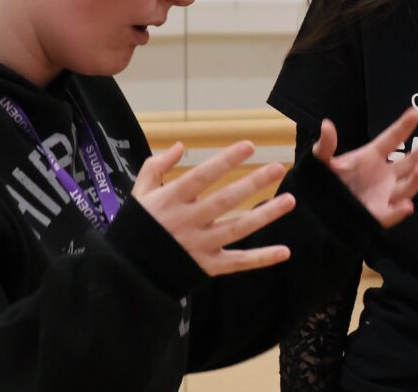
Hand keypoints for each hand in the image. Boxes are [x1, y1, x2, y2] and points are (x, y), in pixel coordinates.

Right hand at [132, 141, 294, 275]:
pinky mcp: (207, 267)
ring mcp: (198, 246)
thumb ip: (157, 166)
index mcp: (170, 200)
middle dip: (252, 184)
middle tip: (278, 168)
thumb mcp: (139, 193)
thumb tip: (180, 146)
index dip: (225, 161)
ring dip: (265, 215)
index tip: (249, 145)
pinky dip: (261, 259)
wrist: (128, 271)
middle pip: (224, 201)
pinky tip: (284, 252)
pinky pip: (237, 263)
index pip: (202, 177)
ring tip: (290, 200)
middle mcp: (187, 222)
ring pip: (237, 229)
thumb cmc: (136, 226)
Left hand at [312, 108, 417, 227]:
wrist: (317, 209)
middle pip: (411, 160)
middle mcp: (384, 174)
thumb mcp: (321, 161)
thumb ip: (326, 145)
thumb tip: (327, 124)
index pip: (392, 139)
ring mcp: (384, 194)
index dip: (403, 127)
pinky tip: (407, 206)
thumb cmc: (323, 181)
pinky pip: (391, 213)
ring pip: (407, 186)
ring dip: (416, 178)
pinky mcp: (377, 215)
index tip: (415, 112)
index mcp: (371, 156)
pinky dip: (399, 211)